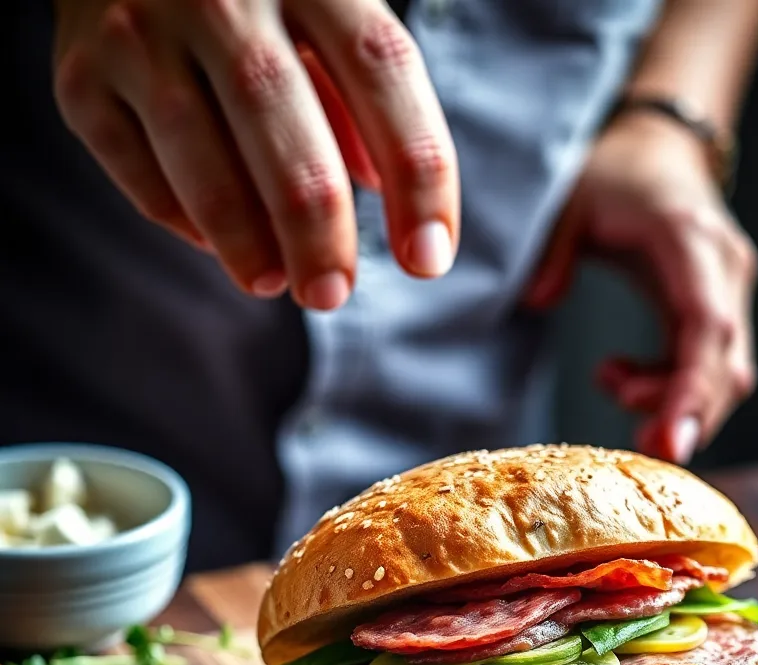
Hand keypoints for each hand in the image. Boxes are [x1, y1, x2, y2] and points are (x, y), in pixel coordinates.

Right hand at [53, 0, 459, 308]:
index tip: (428, 260)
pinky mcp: (82, 75)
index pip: (383, 71)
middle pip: (279, 117)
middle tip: (333, 294)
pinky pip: (138, 166)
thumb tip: (385, 187)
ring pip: (196, 149)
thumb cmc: (260, 0)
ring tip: (276, 282)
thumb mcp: (327, 16)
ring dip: (242, 236)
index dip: (417, 175)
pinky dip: (185, 217)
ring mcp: (139, 26)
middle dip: (315, 225)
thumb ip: (361, 96)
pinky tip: (219, 244)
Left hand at [525, 111, 757, 463]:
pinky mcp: (715, 309)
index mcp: (690, 239)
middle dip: (687, 415)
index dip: (693, 389)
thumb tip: (539, 301)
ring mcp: (726, 290)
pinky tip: (622, 379)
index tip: (671, 441)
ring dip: (674, 403)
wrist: (659, 150)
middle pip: (727, 363)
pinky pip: (707, 365)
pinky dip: (671, 388)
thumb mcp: (571, 199)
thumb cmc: (615, 174)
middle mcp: (722, 268)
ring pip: (724, 371)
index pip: (707, 327)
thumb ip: (552, 248)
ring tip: (612, 387)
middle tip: (642, 449)